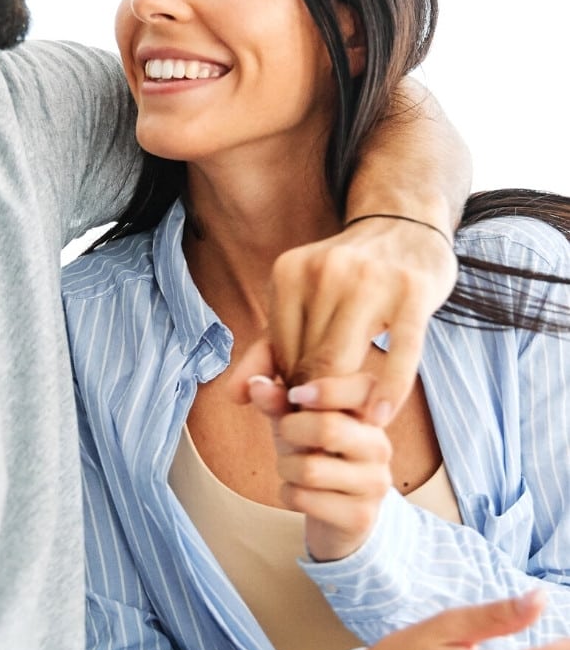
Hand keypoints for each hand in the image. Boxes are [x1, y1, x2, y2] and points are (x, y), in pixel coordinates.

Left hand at [233, 215, 457, 419]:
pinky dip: (388, 390)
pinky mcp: (413, 294)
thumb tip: (235, 397)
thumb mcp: (301, 300)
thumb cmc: (348, 277)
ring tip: (351, 423)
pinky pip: (400, 353)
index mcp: (290, 272)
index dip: (290, 387)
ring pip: (345, 361)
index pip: (281, 351)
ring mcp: (371, 281)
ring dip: (347, 402)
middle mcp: (326, 272)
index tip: (305, 407)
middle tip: (326, 423)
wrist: (407, 225)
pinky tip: (380, 416)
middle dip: (317, 398)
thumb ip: (266, 348)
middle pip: (310, 360)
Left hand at [249, 373, 390, 559]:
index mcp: (370, 413)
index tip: (296, 395)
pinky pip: (303, 499)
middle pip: (328, 429)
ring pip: (309, 469)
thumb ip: (279, 401)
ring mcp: (374, 483)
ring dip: (285, 467)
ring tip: (293, 468)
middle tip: (286, 435)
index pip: (362, 388)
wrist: (338, 515)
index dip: (324, 390)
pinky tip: (301, 494)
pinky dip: (288, 494)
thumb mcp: (296, 422)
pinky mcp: (360, 517)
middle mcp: (379, 445)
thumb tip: (256, 386)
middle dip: (290, 431)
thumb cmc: (316, 455)